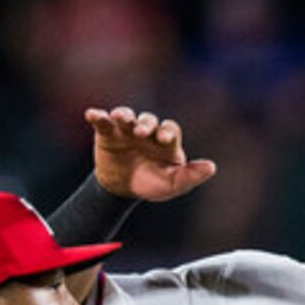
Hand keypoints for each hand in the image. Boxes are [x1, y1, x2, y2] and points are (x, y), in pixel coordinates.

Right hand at [84, 106, 217, 201]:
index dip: (168, 131)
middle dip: (146, 125)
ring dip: (123, 115)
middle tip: (141, 134)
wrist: (123, 189)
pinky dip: (98, 116)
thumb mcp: (173, 184)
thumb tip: (211, 167)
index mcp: (166, 142)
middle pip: (149, 120)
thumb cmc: (153, 184)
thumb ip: (191, 176)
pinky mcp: (107, 132)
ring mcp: (127, 130)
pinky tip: (92, 115)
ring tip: (119, 118)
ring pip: (126, 116)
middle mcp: (147, 131)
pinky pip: (102, 121)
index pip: (170, 129)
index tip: (164, 139)